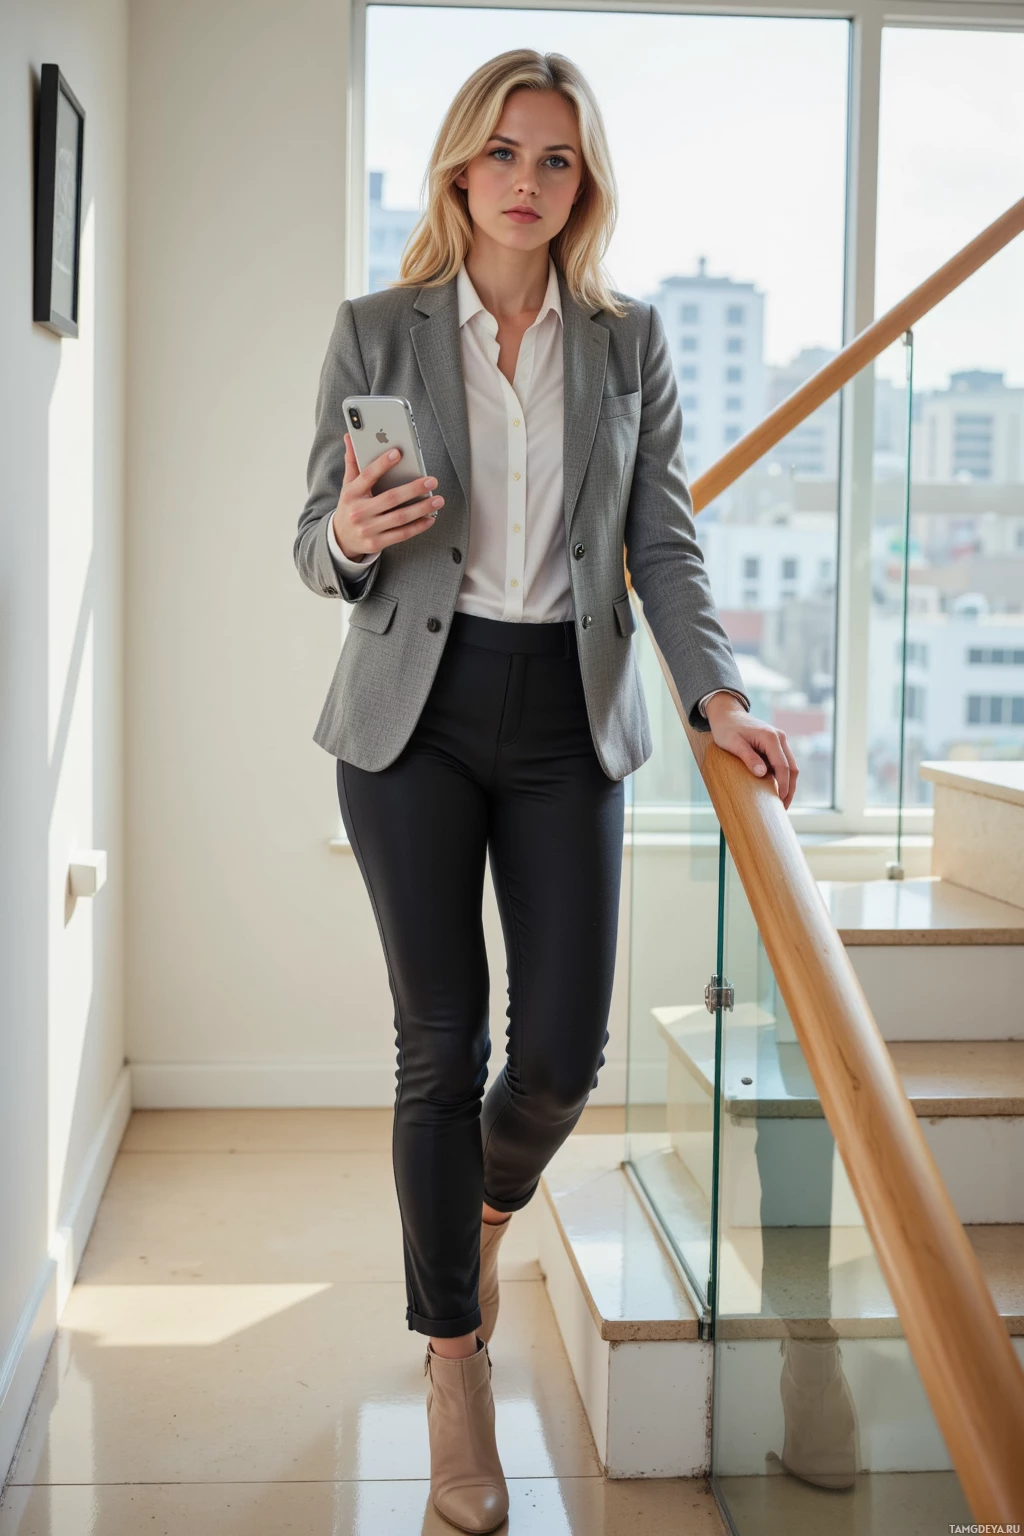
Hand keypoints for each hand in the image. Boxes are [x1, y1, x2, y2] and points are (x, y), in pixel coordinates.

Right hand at [331, 436, 443, 558]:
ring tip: (438, 500)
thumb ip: (352, 462)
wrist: (341, 538)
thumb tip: (349, 436)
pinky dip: (417, 527)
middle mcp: (359, 512)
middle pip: (390, 498)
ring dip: (421, 508)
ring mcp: (368, 529)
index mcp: (351, 493)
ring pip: (399, 518)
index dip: (382, 464)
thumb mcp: (348, 485)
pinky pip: (401, 534)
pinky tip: (430, 518)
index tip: (398, 453)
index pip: (367, 476)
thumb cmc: (350, 505)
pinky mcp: (376, 543)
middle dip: (413, 489)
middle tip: (432, 481)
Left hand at [704, 694, 798, 809]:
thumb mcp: (733, 743)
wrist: (727, 714)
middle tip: (783, 808)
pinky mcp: (775, 745)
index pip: (782, 766)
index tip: (780, 801)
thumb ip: (748, 757)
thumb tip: (762, 774)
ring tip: (781, 802)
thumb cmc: (727, 728)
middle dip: (789, 789)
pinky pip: (783, 763)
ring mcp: (779, 741)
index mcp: (771, 738)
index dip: (783, 785)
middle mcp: (780, 738)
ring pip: (790, 766)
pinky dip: (782, 777)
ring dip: (788, 784)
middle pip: (792, 768)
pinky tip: (776, 789)